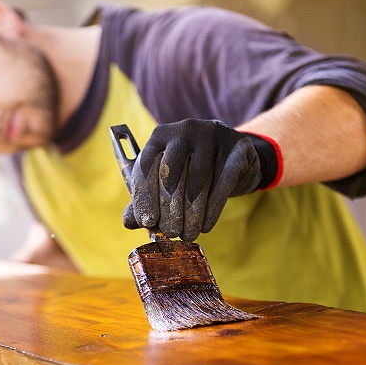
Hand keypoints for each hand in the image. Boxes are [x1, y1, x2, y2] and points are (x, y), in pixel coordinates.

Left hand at [122, 118, 279, 240]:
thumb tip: (128, 222)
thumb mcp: (167, 182)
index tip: (146, 222)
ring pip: (198, 178)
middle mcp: (184, 129)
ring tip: (189, 234)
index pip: (147, 164)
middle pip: (171, 171)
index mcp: (161, 135)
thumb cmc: (192, 172)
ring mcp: (212, 134)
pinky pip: (223, 180)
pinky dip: (213, 207)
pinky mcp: (237, 146)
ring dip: (192, 211)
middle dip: (169, 207)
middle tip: (170, 232)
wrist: (234, 161)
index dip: (145, 195)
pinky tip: (207, 225)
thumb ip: (146, 199)